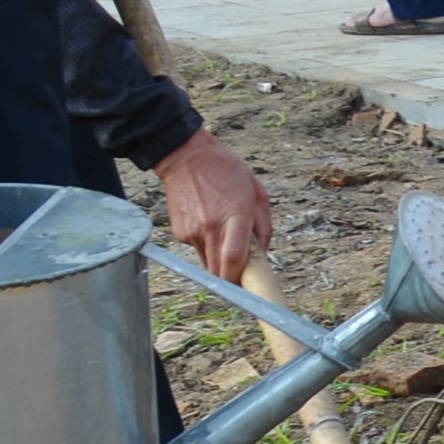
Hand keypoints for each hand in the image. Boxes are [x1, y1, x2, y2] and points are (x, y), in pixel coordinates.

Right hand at [154, 130, 273, 283]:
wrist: (186, 158)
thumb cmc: (226, 171)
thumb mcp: (256, 192)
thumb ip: (263, 225)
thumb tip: (263, 252)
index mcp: (235, 215)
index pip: (234, 259)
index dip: (239, 279)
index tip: (247, 286)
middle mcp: (211, 226)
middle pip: (219, 271)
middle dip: (230, 278)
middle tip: (241, 273)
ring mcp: (192, 231)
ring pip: (207, 263)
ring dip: (218, 259)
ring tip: (223, 234)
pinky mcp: (179, 233)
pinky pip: (196, 249)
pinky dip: (205, 245)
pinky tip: (207, 223)